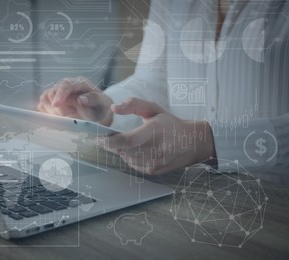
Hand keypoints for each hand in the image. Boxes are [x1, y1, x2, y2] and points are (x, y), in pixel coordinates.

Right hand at [37, 77, 112, 125]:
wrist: (96, 110)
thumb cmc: (100, 106)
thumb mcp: (102, 104)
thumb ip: (93, 100)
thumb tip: (81, 99)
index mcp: (79, 82)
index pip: (66, 85)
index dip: (60, 95)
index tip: (56, 105)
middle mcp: (67, 84)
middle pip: (53, 93)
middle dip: (59, 108)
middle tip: (72, 115)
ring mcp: (58, 91)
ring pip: (45, 99)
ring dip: (53, 111)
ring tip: (68, 116)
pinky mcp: (51, 100)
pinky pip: (42, 106)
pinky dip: (48, 113)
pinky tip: (59, 117)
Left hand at [99, 98, 215, 174]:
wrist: (192, 143)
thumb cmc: (170, 123)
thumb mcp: (154, 108)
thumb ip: (133, 104)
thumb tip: (114, 108)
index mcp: (157, 130)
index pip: (128, 140)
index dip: (110, 140)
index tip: (98, 137)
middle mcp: (157, 149)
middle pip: (124, 150)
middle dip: (112, 144)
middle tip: (106, 137)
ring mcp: (156, 162)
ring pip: (126, 158)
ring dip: (120, 150)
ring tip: (125, 141)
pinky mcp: (154, 170)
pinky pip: (132, 164)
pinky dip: (129, 156)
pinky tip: (135, 149)